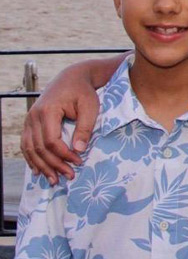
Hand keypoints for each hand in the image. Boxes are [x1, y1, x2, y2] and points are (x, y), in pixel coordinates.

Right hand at [21, 68, 101, 184]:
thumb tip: (79, 149)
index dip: (64, 155)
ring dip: (41, 166)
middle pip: (39, 148)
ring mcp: (29, 119)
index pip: (51, 140)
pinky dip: (32, 159)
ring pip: (30, 148)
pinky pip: (26, 144)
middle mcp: (33, 116)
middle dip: (54, 165)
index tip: (78, 162)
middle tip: (68, 176)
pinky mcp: (30, 123)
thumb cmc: (83, 92)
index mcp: (48, 111)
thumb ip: (84, 127)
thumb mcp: (90, 107)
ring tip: (53, 180)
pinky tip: (39, 170)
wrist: (71, 78)